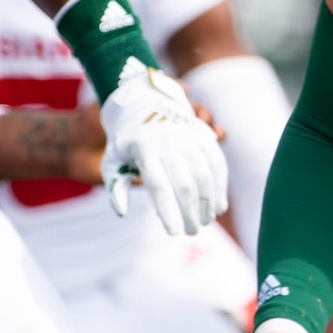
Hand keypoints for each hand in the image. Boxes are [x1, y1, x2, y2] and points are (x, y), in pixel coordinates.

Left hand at [100, 66, 228, 234]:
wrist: (141, 99)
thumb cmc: (124, 139)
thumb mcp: (111, 160)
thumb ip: (115, 188)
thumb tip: (123, 213)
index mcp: (143, 150)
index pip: (159, 187)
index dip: (169, 212)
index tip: (174, 233)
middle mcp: (168, 141)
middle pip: (186, 184)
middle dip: (191, 212)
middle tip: (192, 231)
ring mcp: (188, 135)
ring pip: (205, 173)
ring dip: (209, 202)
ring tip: (206, 221)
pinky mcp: (202, 133)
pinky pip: (217, 160)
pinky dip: (221, 184)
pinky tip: (220, 204)